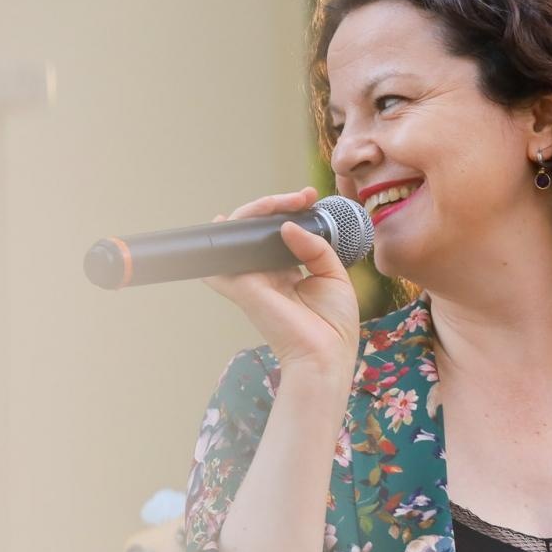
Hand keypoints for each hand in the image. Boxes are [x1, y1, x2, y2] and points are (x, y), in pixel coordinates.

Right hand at [201, 186, 360, 381]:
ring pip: (240, 237)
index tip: (311, 197)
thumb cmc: (334, 325)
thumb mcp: (334, 276)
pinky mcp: (243, 288)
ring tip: (279, 201)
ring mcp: (252, 280)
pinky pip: (220, 263)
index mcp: (288, 272)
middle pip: (258, 230)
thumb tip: (288, 225)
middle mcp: (266, 273)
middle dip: (276, 204)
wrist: (326, 355)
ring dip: (253, 212)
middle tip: (302, 196)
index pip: (279, 233)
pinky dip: (217, 243)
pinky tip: (222, 223)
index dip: (291, 210)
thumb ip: (315, 247)